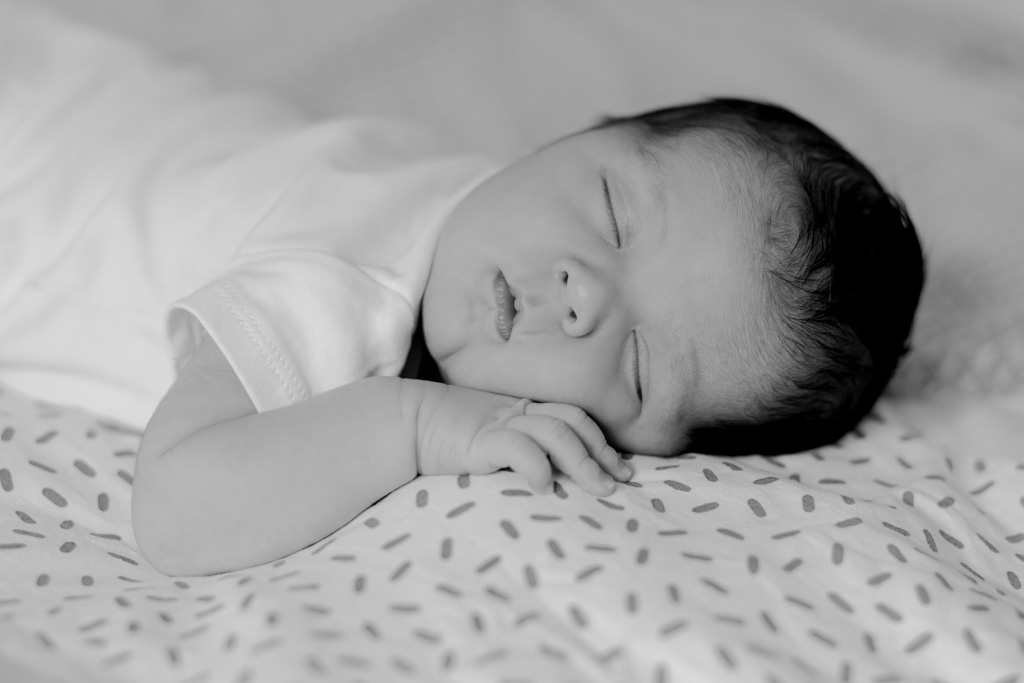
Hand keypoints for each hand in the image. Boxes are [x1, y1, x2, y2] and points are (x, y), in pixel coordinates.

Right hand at [412, 383, 632, 495]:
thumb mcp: (486, 442)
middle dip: (601, 452)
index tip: (619, 467)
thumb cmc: (440, 438)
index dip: (599, 441)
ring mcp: (499, 422)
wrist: (400, 422)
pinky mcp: (481, 439)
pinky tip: (545, 488)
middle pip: (572, 422)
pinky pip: (518, 448)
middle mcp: (516, 412)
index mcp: (520, 411)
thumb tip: (547, 479)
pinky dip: (537, 466)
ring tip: (599, 489)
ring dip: (583, 462)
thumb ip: (514, 452)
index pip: (572, 417)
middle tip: (620, 480)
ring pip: (556, 433)